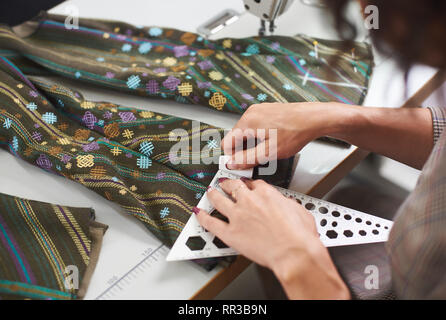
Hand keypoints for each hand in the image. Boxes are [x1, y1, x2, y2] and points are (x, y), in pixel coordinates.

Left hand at [194, 178, 349, 298]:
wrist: (294, 254)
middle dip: (228, 183)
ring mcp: (237, 216)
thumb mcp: (299, 211)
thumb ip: (287, 204)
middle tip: (225, 183)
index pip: (253, 183)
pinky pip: (211, 222)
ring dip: (212, 194)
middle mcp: (249, 201)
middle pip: (233, 186)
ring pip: (218, 199)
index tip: (247, 186)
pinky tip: (198, 213)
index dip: (248, 184)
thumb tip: (285, 204)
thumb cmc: (299, 236)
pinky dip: (202, 217)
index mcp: (266, 194)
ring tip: (209, 192)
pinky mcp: (230, 233)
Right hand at [222, 102, 347, 169]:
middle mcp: (251, 113)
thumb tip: (232, 163)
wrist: (314, 118)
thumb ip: (247, 159)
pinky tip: (271, 143)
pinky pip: (256, 126)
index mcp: (247, 122)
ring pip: (247, 132)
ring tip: (266, 152)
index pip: (227, 143)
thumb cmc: (296, 131)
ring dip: (251, 144)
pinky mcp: (268, 111)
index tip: (239, 166)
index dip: (232, 157)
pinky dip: (259, 137)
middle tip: (256, 162)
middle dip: (243, 151)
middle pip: (236, 137)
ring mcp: (260, 110)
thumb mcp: (269, 152)